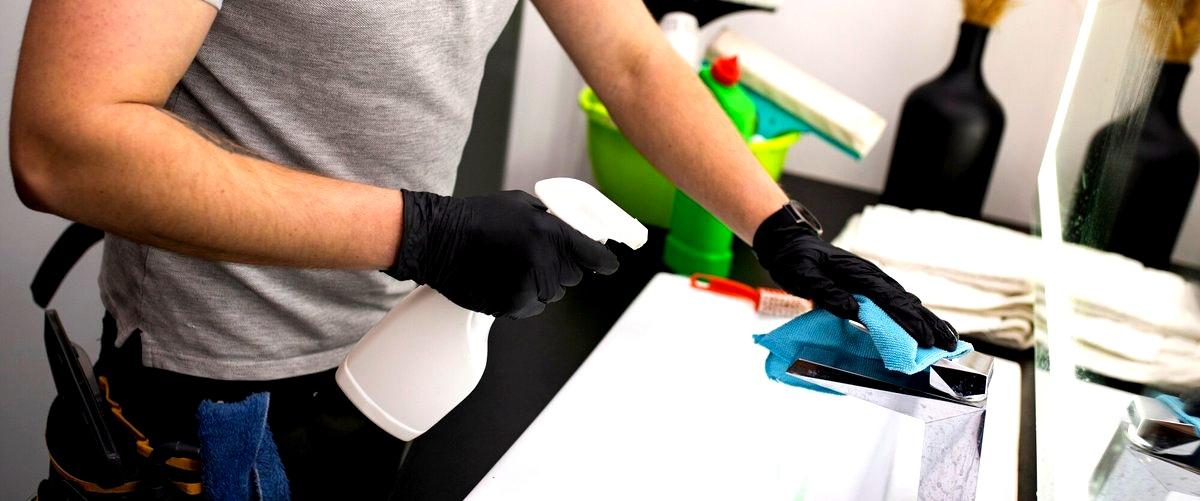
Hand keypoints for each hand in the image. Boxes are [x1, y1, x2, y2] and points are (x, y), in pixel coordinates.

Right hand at [385, 190, 618, 318]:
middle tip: (536, 254)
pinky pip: (533, 306)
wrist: (437, 240)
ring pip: (553, 293)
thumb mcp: (522, 204)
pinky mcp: (511, 305)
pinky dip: (524, 298)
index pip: (596, 257)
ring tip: (514, 265)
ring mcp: (526, 286)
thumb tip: (579, 232)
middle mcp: (542, 262)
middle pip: (574, 276)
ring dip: (542, 283)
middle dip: (562, 267)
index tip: (606, 264)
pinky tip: (505, 279)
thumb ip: (554, 220)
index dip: (603, 262)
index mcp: (549, 233)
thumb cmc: (477, 217)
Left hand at [753, 208, 957, 349]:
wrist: (790, 243)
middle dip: (929, 324)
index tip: (926, 339)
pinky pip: (895, 304)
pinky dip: (912, 316)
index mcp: (859, 273)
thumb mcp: (803, 275)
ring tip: (948, 340)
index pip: (890, 300)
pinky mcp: (868, 287)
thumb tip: (852, 310)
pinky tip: (923, 328)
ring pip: (905, 303)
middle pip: (906, 302)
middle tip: (950, 345)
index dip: (910, 321)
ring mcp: (872, 281)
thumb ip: (826, 292)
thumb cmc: (795, 259)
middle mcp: (871, 277)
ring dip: (926, 321)